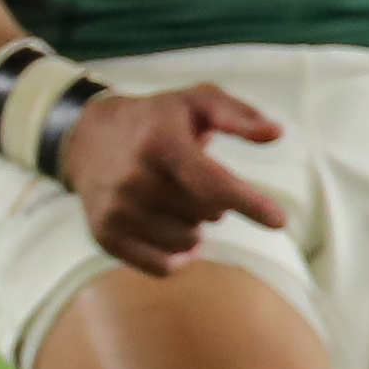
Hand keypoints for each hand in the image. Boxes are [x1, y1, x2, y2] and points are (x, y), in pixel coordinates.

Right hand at [59, 80, 287, 269]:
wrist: (87, 137)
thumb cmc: (158, 119)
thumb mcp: (197, 101)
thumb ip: (239, 115)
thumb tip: (277, 133)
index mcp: (161, 143)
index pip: (213, 184)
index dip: (250, 204)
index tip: (281, 221)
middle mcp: (134, 178)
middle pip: (208, 215)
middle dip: (214, 202)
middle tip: (191, 180)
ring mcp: (116, 210)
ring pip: (189, 243)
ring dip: (194, 226)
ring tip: (174, 198)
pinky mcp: (104, 235)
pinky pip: (162, 266)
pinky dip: (177, 255)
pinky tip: (169, 229)